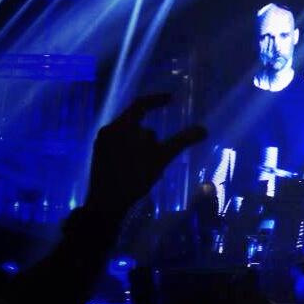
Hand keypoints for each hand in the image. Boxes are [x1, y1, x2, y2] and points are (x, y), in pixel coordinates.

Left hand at [86, 94, 206, 216]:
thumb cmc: (133, 178)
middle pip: (135, 121)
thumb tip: (203, 129)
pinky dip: (134, 148)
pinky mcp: (100, 156)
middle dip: (152, 132)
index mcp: (120, 126)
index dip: (158, 99)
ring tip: (153, 160)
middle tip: (163, 145)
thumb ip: (181, 142)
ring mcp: (102, 144)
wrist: (105, 205)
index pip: (140, 104)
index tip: (172, 99)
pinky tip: (140, 164)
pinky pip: (121, 143)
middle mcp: (108, 130)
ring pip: (128, 134)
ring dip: (143, 142)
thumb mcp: (161, 158)